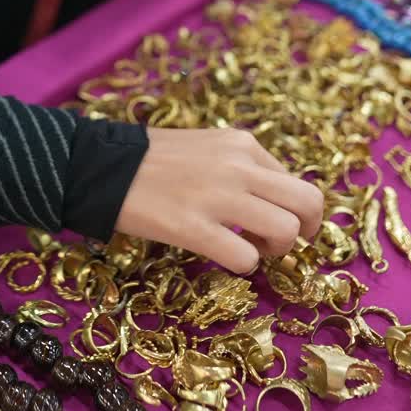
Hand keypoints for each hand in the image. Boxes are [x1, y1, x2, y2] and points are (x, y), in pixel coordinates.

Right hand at [115, 127, 323, 273]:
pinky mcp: (194, 228)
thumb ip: (242, 166)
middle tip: (283, 243)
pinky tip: (223, 257)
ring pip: (287, 231)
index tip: (277, 223)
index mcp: (242, 143)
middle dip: (307, 230)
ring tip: (252, 250)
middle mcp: (238, 166)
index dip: (295, 210)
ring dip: (276, 250)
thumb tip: (273, 200)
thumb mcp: (207, 146)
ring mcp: (218, 197)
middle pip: (308, 202)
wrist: (102, 166)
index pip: (296, 180)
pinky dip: (244, 266)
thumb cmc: (153, 159)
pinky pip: (246, 259)